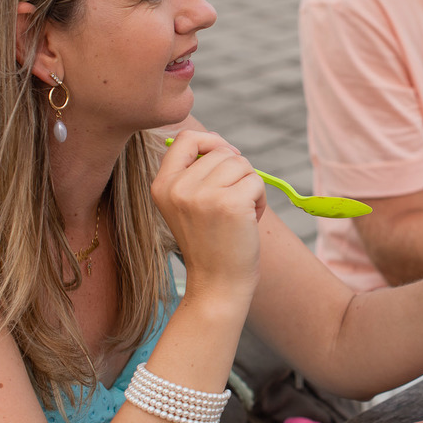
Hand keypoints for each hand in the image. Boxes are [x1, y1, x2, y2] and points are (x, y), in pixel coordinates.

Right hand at [152, 131, 267, 300]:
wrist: (217, 284)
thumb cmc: (210, 243)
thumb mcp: (188, 205)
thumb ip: (197, 173)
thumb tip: (223, 144)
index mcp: (162, 185)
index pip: (185, 138)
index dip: (211, 141)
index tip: (226, 156)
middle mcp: (178, 187)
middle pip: (222, 151)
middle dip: (237, 173)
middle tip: (232, 204)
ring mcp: (202, 195)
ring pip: (242, 164)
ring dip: (250, 186)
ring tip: (240, 214)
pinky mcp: (230, 203)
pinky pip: (257, 181)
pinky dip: (261, 199)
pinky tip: (250, 221)